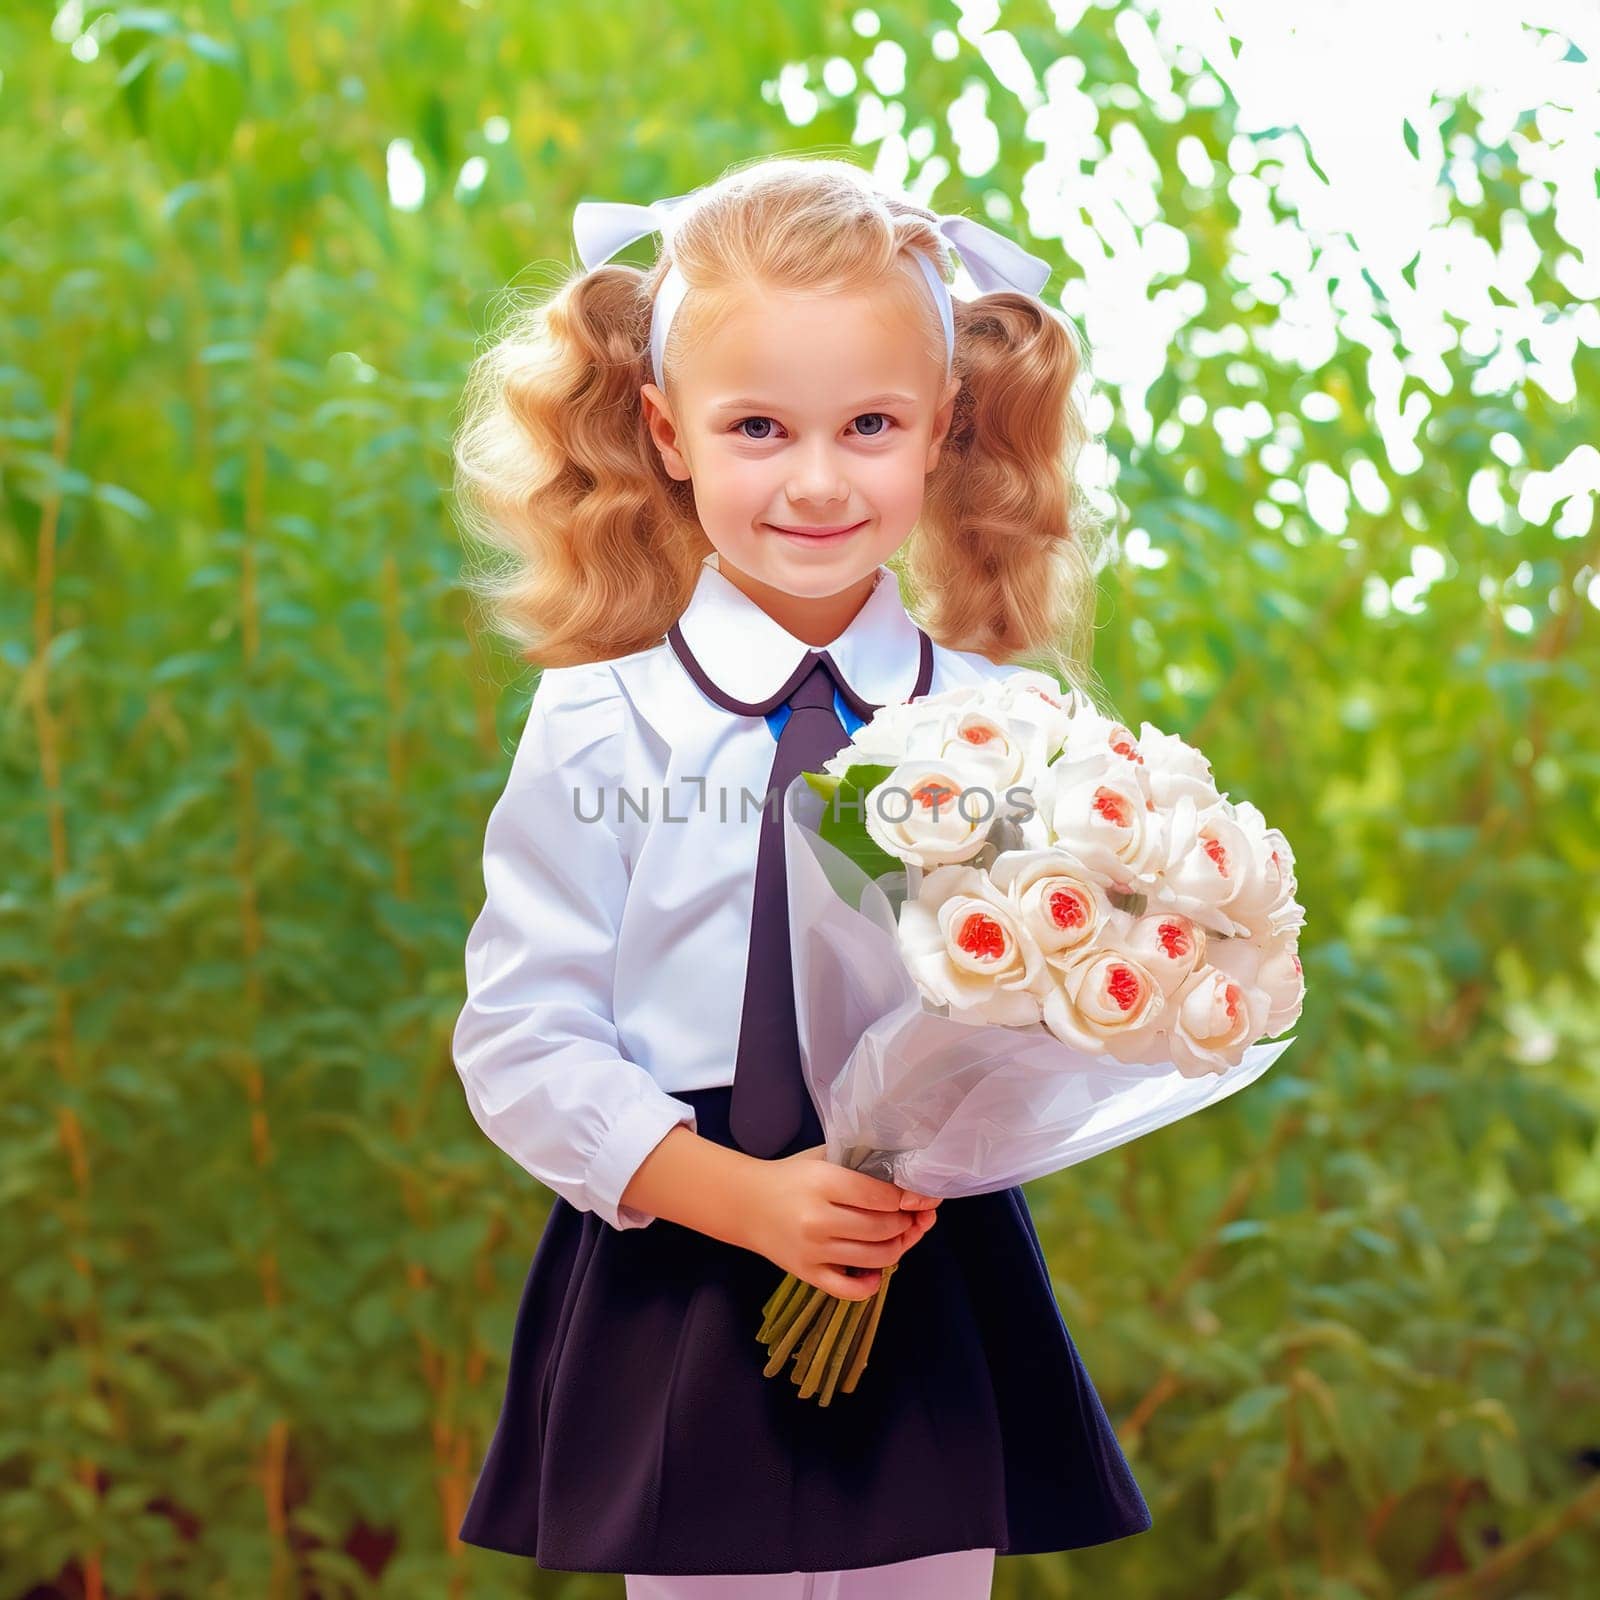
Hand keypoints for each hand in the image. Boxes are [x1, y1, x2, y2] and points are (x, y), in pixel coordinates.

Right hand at [741, 1144, 941, 1300]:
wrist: (745, 1203)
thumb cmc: (790, 1176)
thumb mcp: (823, 1158)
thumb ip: (861, 1163)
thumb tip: (908, 1183)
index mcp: (823, 1182)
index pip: (881, 1196)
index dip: (906, 1197)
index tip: (914, 1196)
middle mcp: (818, 1219)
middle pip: (883, 1228)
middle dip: (906, 1222)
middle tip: (909, 1215)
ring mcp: (812, 1251)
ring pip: (876, 1258)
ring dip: (897, 1247)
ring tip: (897, 1236)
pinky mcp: (807, 1274)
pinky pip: (850, 1290)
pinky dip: (871, 1283)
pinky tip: (875, 1269)